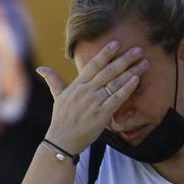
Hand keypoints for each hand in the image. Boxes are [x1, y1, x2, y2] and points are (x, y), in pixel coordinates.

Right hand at [36, 39, 147, 153]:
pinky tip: (136, 80)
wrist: (62, 140)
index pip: (93, 65)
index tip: (117, 43)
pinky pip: (116, 99)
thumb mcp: (57, 97)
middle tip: (138, 49)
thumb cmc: (61, 119)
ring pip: (115, 83)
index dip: (105, 53)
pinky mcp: (101, 115)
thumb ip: (53, 80)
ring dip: (131, 71)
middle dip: (124, 59)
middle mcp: (86, 91)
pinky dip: (126, 89)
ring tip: (143, 62)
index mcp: (77, 85)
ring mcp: (94, 102)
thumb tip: (40, 68)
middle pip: (108, 71)